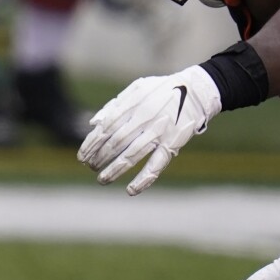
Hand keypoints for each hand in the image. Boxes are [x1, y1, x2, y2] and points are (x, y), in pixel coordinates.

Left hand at [77, 66, 221, 193]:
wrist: (197, 91)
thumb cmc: (162, 90)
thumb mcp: (137, 89)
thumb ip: (115, 105)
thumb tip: (94, 123)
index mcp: (133, 104)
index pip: (105, 127)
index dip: (91, 144)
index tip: (81, 156)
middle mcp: (144, 118)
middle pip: (115, 143)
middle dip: (99, 158)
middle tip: (90, 167)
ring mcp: (159, 132)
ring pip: (132, 156)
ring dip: (114, 170)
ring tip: (102, 179)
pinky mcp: (173, 143)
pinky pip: (157, 164)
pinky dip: (144, 179)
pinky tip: (130, 190)